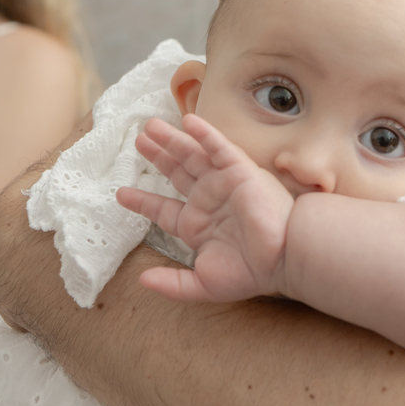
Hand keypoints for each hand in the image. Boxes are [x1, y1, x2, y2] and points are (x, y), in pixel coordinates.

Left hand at [116, 114, 293, 302]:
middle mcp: (208, 200)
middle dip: (157, 156)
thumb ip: (173, 284)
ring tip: (149, 126)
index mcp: (197, 225)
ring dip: (172, 140)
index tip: (121, 193)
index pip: (163, 209)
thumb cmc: (250, 272)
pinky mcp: (240, 170)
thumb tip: (142, 281)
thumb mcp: (204, 283)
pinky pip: (219, 147)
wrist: (283, 257)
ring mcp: (224, 183)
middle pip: (176, 173)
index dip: (142, 200)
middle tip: (138, 140)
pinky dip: (204, 133)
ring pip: (192, 155)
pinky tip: (187, 121)